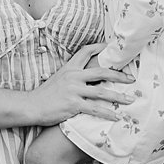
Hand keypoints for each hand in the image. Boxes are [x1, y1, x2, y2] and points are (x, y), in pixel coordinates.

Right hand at [19, 48, 134, 127]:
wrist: (31, 106)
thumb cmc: (46, 95)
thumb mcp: (59, 79)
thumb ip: (73, 76)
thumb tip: (89, 78)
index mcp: (70, 68)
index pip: (86, 51)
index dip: (100, 47)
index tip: (112, 47)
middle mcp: (73, 76)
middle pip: (101, 71)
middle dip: (119, 75)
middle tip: (132, 79)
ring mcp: (74, 90)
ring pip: (102, 92)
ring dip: (118, 96)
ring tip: (130, 100)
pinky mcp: (73, 104)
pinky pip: (95, 109)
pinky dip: (107, 113)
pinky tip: (116, 116)